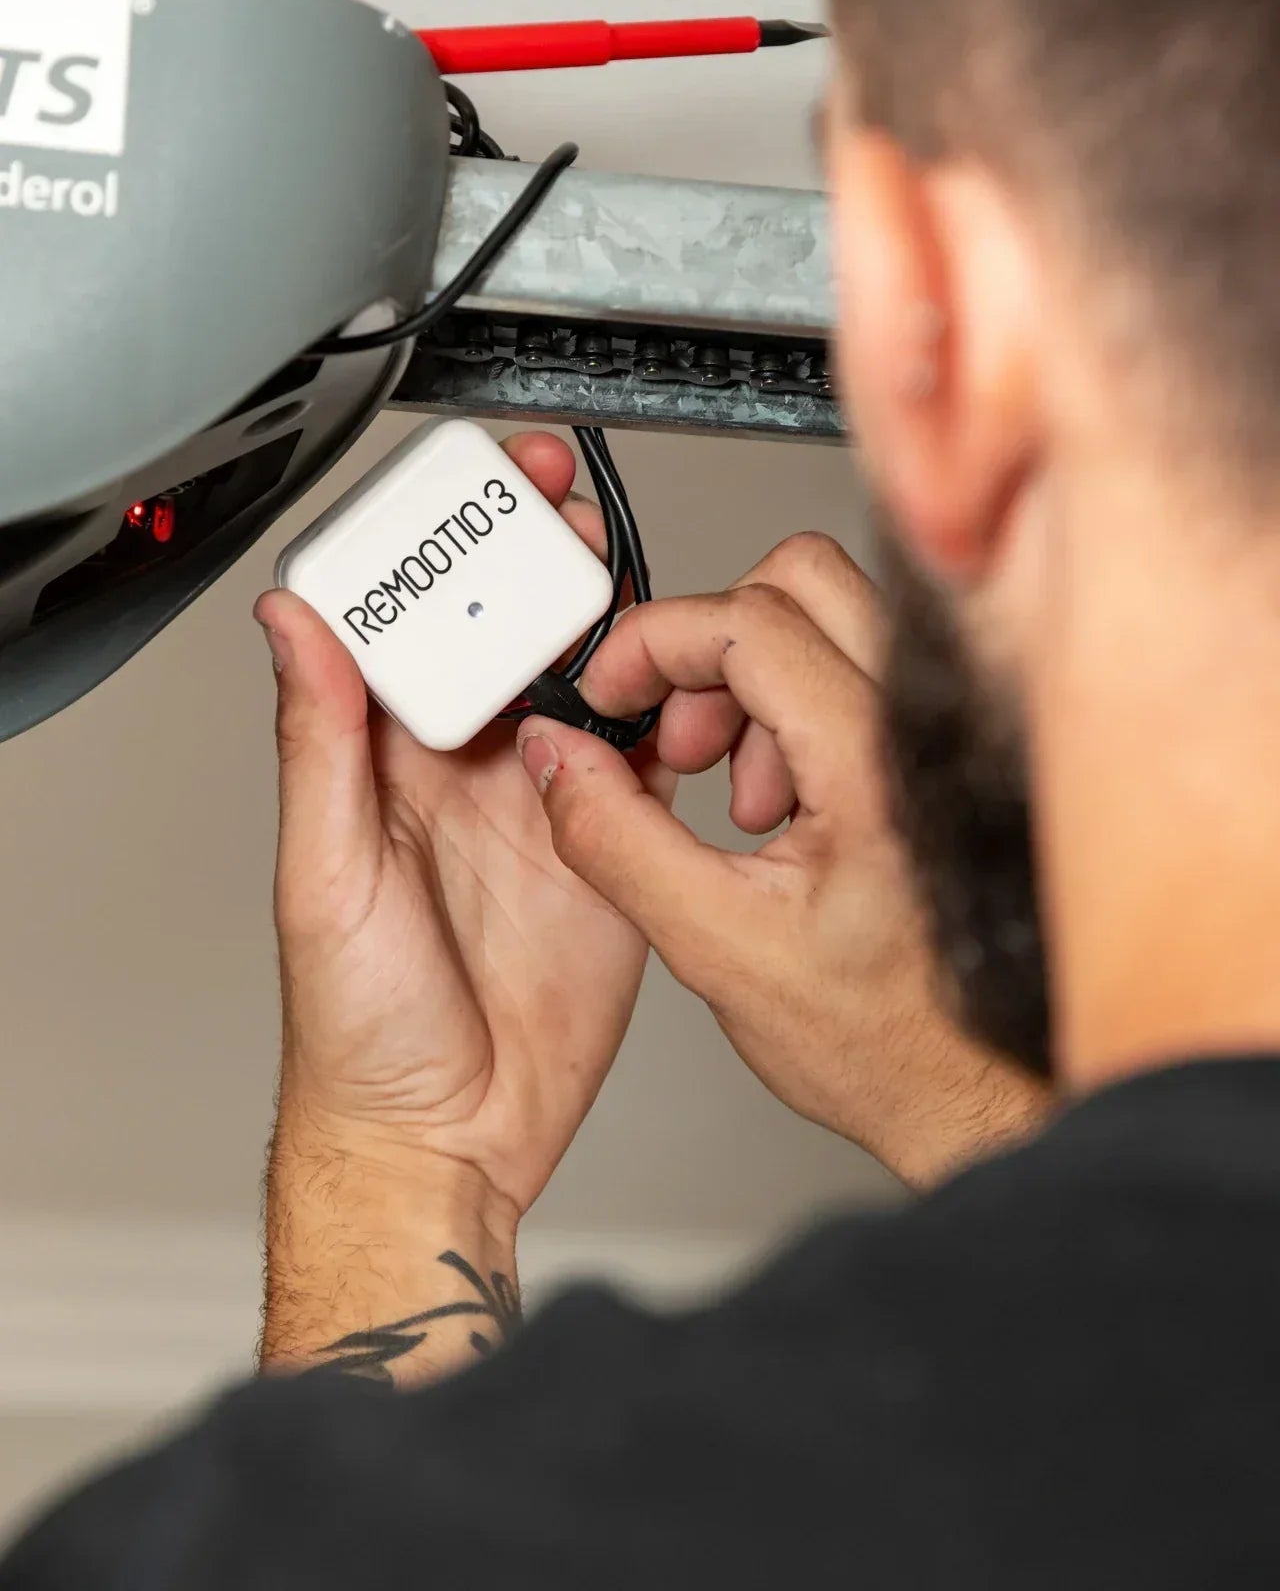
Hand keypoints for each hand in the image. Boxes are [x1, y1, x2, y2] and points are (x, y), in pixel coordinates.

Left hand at [256, 432, 667, 1221]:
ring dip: (612, 624)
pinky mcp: (612, 846)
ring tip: (628, 582)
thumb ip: (320, 744)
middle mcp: (470, 771)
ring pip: (590, 681)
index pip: (418, 626)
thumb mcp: (324, 875)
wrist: (450, 1137)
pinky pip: (651, 759)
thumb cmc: (360, 1029)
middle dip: (539, 558)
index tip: (475, 492)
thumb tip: (291, 622)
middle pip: (513, 634)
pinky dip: (674, 713)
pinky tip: (682, 680)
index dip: (446, 549)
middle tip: (564, 507)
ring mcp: (545, 804)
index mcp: (388, 763)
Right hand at [519, 534, 1049, 1190]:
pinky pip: (861, 663)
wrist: (982, 1097)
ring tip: (738, 798)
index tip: (612, 691)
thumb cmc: (887, 1044)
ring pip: (833, 611)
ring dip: (754, 680)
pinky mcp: (946, 747)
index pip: (753, 620)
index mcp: (877, 766)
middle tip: (682, 736)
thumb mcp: (715, 949)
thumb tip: (558, 758)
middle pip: (802, 576)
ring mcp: (949, 728)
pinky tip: (780, 807)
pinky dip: (797, 704)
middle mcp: (930, 724)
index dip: (657, 642)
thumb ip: (617, 840)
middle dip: (712, 642)